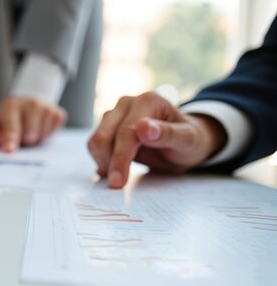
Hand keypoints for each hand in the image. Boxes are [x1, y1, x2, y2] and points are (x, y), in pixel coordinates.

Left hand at [0, 97, 65, 151]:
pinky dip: (45, 135)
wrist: (26, 103)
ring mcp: (46, 107)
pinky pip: (52, 134)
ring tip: (28, 131)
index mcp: (11, 105)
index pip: (11, 126)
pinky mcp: (58, 113)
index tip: (9, 149)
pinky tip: (39, 127)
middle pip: (30, 135)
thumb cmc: (8, 116)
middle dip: (23, 141)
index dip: (10, 139)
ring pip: (42, 137)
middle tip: (20, 135)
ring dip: (34, 139)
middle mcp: (31, 103)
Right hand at [87, 92, 226, 188]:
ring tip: (120, 177)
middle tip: (117, 184)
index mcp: (148, 101)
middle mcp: (127, 103)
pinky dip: (101, 160)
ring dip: (103, 162)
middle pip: (104, 135)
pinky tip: (114, 170)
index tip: (118, 182)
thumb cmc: (190, 140)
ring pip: (96, 140)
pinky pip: (95, 145)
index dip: (120, 157)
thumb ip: (168, 133)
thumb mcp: (188, 140)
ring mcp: (115, 113)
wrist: (184, 141)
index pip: (126, 131)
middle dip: (108, 162)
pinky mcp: (107, 126)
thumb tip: (143, 127)